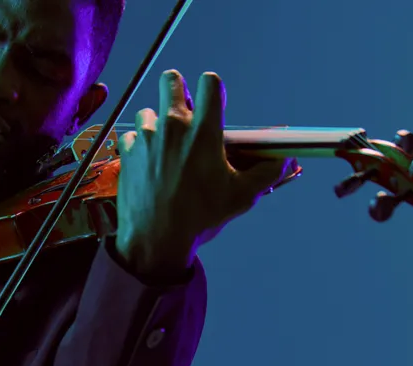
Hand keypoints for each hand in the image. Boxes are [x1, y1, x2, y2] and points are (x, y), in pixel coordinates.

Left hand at [114, 70, 292, 276]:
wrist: (156, 238)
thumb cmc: (200, 217)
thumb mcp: (241, 196)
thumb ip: (267, 173)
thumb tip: (286, 160)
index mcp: (203, 132)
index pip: (209, 83)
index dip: (213, 87)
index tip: (212, 101)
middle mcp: (172, 127)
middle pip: (171, 80)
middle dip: (178, 88)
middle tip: (184, 109)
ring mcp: (146, 137)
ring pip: (148, 110)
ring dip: (157, 121)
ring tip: (166, 144)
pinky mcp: (126, 152)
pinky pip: (131, 135)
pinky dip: (139, 144)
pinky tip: (148, 161)